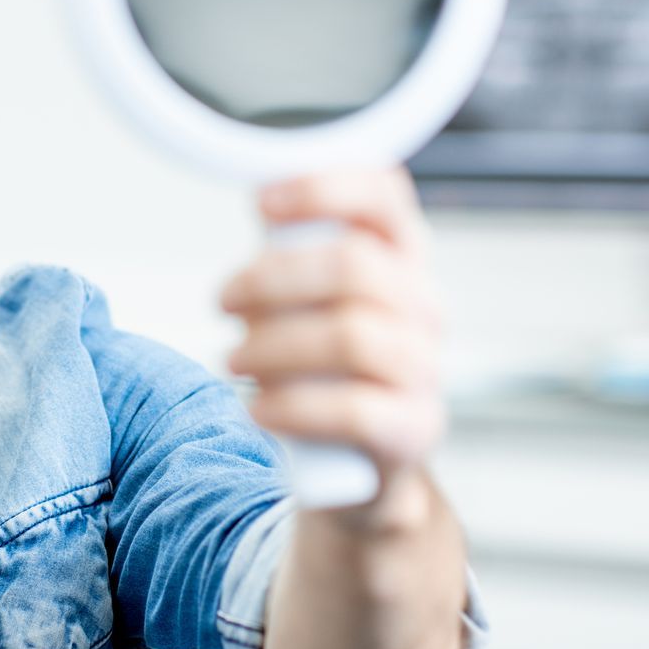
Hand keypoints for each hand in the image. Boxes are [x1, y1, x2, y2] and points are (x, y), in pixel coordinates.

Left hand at [219, 167, 445, 513]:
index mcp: (401, 257)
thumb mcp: (312, 297)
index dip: (324, 188)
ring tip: (234, 359)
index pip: (385, 195)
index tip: (261, 203)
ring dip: (274, 346)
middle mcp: (423, 305)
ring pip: (351, 337)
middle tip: (224, 301)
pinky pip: (355, 411)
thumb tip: (259, 202)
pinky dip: (293, 407)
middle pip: (355, 267)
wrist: (361, 460)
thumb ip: (293, 250)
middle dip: (272, 280)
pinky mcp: (414, 428)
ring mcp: (424, 368)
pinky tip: (260, 409)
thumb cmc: (325, 362)